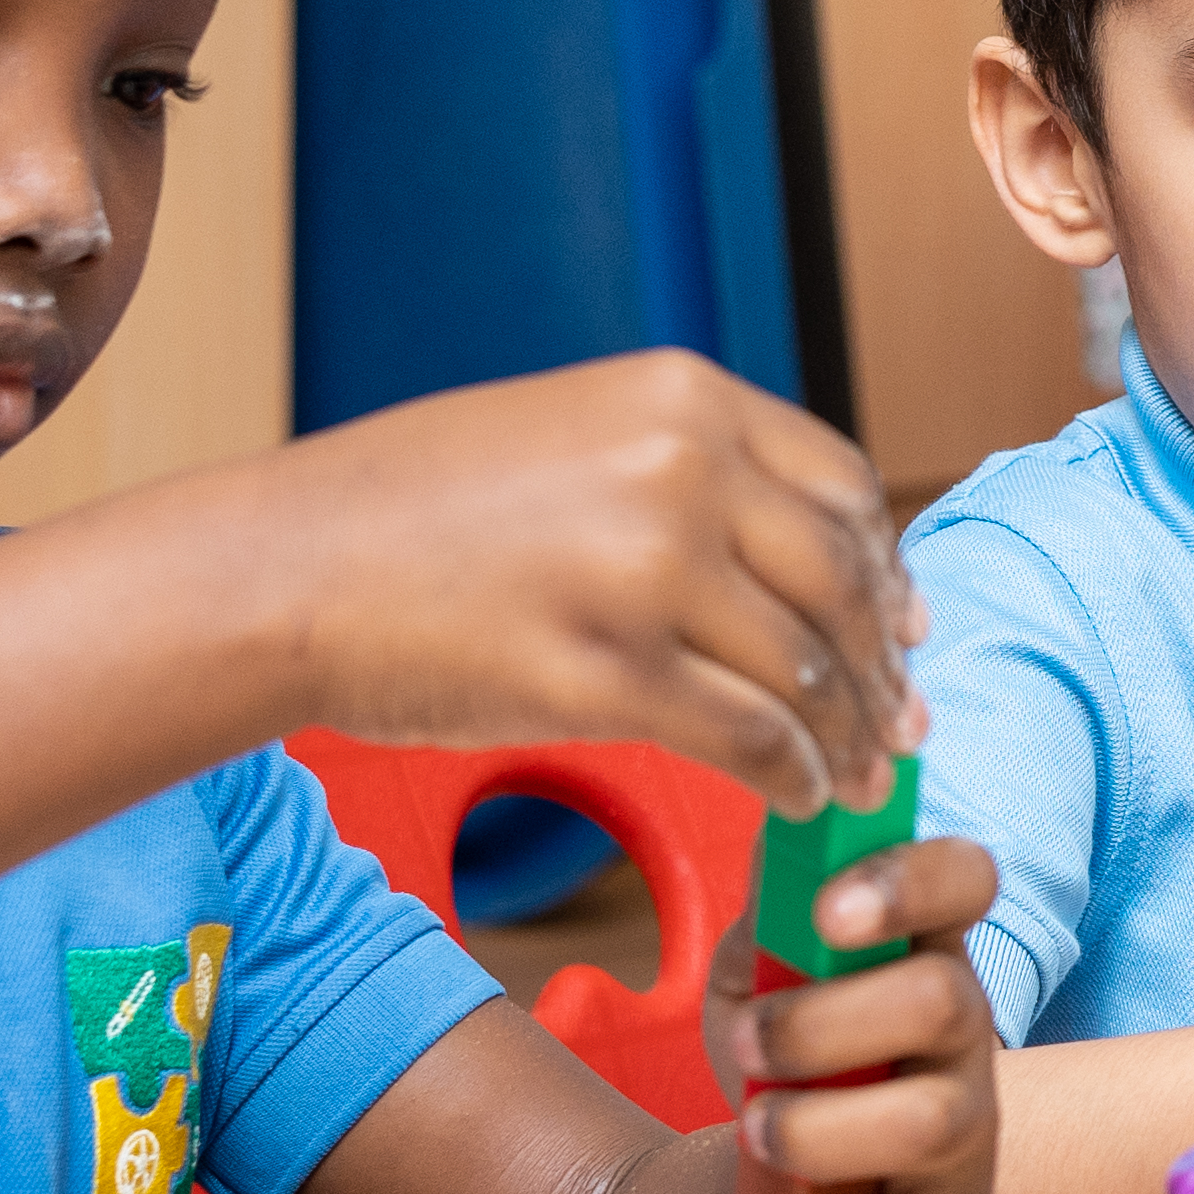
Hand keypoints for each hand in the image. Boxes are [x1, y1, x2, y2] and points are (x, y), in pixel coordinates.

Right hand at [253, 352, 921, 815]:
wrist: (286, 567)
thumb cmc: (412, 510)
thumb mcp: (570, 433)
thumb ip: (683, 468)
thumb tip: (801, 551)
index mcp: (680, 397)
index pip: (840, 486)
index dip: (887, 569)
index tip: (908, 626)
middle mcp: (679, 470)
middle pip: (840, 584)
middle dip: (883, 668)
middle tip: (900, 725)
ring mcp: (645, 571)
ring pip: (804, 669)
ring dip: (845, 735)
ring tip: (855, 775)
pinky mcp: (605, 675)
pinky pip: (747, 737)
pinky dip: (790, 775)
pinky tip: (796, 796)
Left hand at [718, 833, 1005, 1193]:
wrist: (789, 1189)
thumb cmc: (785, 1060)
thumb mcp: (761, 975)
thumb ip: (772, 913)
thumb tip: (784, 821)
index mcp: (923, 948)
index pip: (966, 879)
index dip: (911, 882)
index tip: (829, 911)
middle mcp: (966, 1038)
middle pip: (947, 1002)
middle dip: (825, 1024)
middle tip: (750, 1048)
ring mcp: (965, 1139)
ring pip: (927, 1125)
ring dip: (812, 1128)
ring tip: (751, 1132)